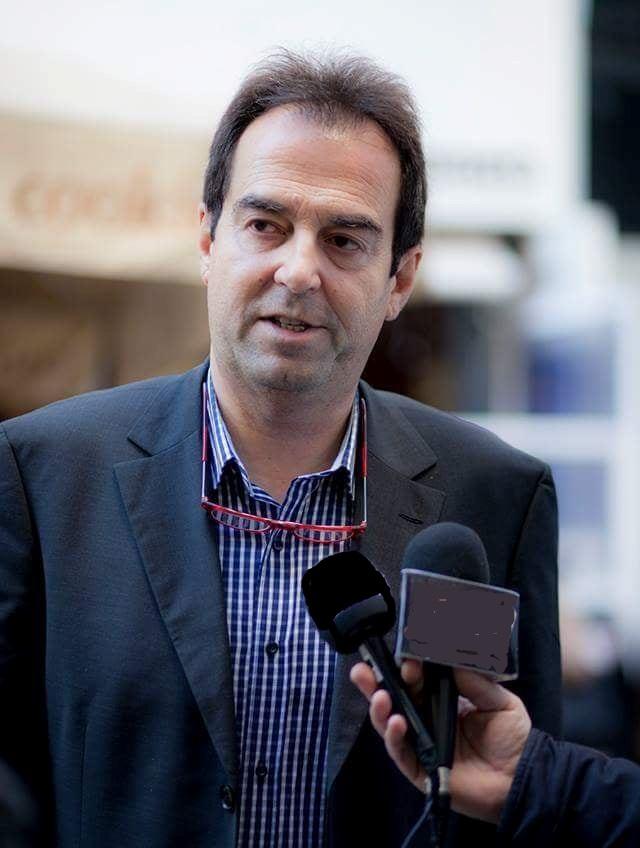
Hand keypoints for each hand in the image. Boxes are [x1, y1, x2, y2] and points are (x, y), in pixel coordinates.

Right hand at [350, 660, 531, 823]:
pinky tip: (395, 722)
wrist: (521, 780)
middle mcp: (426, 719)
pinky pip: (400, 752)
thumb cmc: (511, 739)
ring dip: (379, 708)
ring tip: (379, 695)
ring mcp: (421, 744)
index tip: (406, 658)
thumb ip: (475, 681)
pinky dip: (393, 737)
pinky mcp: (420, 768)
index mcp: (442, 700)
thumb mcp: (499, 701)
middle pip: (394, 698)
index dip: (407, 668)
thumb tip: (450, 658)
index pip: (416, 680)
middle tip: (362, 669)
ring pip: (389, 723)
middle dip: (375, 681)